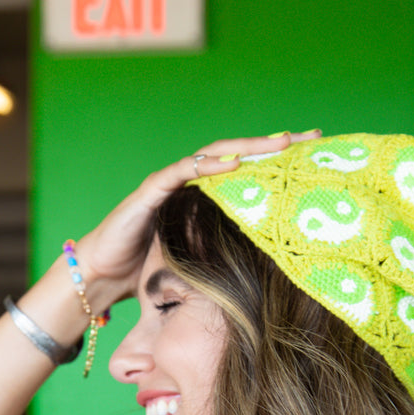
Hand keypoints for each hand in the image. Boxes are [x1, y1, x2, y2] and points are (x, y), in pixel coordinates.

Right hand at [73, 130, 320, 307]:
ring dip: (248, 147)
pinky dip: (208, 165)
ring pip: (214, 155)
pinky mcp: (150, 191)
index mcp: (203, 195)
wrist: (100, 276)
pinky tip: (233, 162)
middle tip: (310, 138)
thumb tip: (273, 269)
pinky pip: (182, 171)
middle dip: (274, 146)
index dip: (278, 162)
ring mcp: (169, 182)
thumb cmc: (146, 269)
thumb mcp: (199, 258)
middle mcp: (189, 181)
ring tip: (279, 144)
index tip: (313, 156)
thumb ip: (226, 251)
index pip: (247, 171)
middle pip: (238, 154)